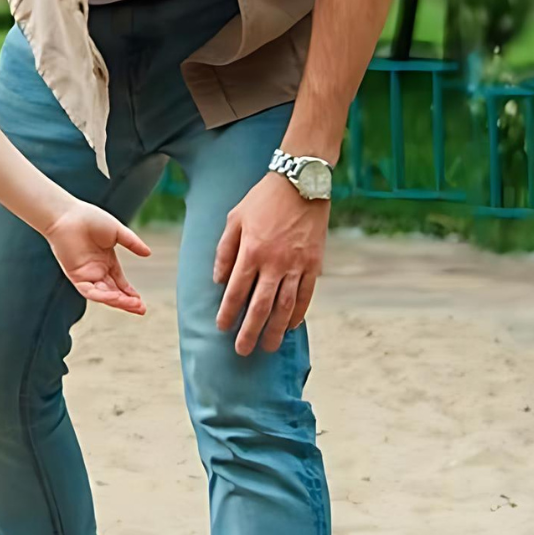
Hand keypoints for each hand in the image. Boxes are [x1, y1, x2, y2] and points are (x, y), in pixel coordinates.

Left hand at [44, 201, 150, 314]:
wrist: (68, 215)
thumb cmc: (89, 218)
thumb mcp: (117, 232)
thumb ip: (132, 243)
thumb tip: (148, 253)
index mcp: (106, 261)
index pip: (119, 282)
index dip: (129, 293)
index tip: (140, 302)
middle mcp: (96, 270)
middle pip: (113, 292)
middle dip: (127, 302)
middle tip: (141, 309)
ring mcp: (85, 274)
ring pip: (103, 294)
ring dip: (118, 301)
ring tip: (133, 305)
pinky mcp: (75, 276)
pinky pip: (89, 291)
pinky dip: (103, 296)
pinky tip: (116, 297)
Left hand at [213, 172, 328, 354]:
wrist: (300, 184)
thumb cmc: (262, 200)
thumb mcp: (234, 219)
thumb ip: (225, 250)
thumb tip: (219, 280)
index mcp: (251, 251)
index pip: (236, 290)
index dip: (228, 312)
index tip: (221, 327)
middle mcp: (274, 262)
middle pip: (260, 305)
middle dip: (250, 331)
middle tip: (242, 350)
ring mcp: (296, 265)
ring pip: (284, 306)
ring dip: (275, 330)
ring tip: (267, 347)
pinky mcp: (313, 265)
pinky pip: (305, 295)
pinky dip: (298, 314)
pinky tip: (289, 326)